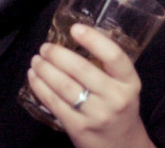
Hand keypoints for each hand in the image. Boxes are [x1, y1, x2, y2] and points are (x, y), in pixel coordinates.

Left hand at [28, 24, 154, 147]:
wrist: (123, 147)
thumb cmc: (119, 108)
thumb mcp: (124, 86)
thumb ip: (107, 67)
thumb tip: (74, 38)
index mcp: (130, 83)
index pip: (114, 56)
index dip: (93, 40)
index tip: (75, 28)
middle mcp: (115, 98)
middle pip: (81, 69)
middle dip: (57, 54)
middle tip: (45, 47)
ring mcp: (96, 114)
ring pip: (64, 85)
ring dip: (45, 69)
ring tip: (36, 60)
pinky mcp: (79, 128)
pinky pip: (55, 103)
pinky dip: (41, 87)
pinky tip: (34, 77)